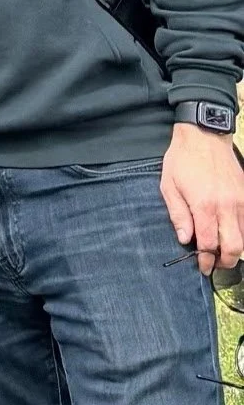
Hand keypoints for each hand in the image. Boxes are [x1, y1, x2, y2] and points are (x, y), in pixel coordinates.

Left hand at [161, 123, 243, 274]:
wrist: (204, 137)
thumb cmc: (182, 161)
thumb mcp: (169, 187)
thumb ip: (178, 215)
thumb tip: (185, 239)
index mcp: (204, 206)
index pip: (208, 243)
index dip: (206, 259)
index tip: (203, 267)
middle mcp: (226, 206)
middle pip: (234, 246)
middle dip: (226, 261)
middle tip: (216, 265)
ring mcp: (240, 201)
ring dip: (235, 248)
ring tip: (223, 252)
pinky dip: (242, 232)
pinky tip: (231, 234)